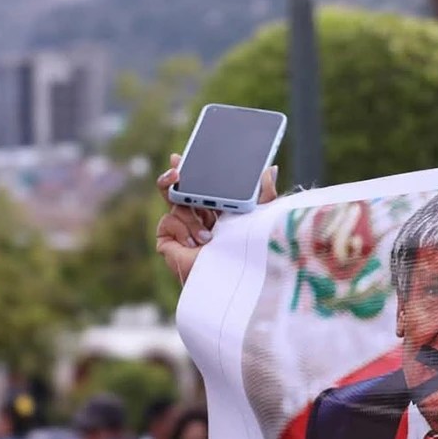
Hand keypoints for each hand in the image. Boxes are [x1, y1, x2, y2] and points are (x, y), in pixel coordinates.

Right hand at [154, 153, 278, 283]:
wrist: (234, 282)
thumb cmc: (250, 256)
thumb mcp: (260, 218)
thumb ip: (264, 193)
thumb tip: (270, 169)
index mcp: (217, 212)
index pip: (200, 185)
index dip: (190, 170)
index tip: (182, 157)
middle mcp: (197, 219)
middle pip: (179, 190)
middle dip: (173, 177)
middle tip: (177, 169)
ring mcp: (182, 231)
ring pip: (176, 205)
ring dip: (191, 216)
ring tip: (208, 236)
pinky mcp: (168, 244)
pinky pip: (167, 222)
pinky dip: (181, 229)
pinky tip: (195, 244)